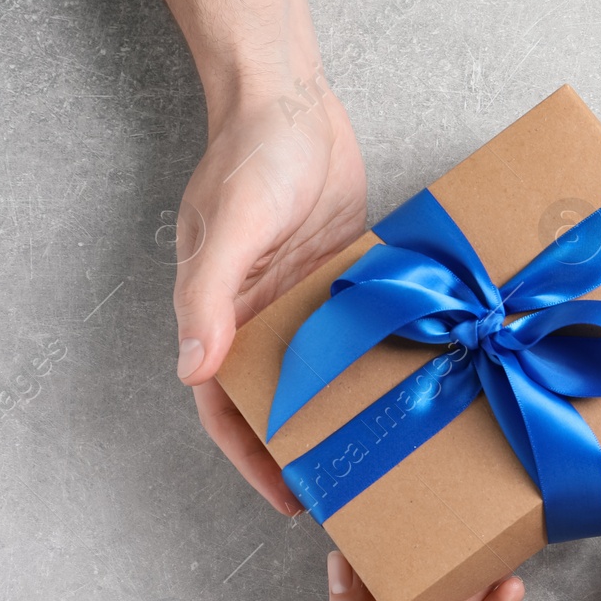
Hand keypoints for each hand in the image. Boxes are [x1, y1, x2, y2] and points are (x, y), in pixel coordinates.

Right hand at [181, 85, 366, 514]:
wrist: (293, 101)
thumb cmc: (252, 157)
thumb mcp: (231, 226)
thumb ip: (209, 296)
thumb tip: (193, 370)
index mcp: (222, 313)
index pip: (227, 406)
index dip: (252, 457)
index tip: (287, 498)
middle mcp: (260, 315)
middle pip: (277, 400)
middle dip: (303, 447)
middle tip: (348, 488)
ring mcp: (302, 299)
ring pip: (318, 373)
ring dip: (342, 410)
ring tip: (383, 451)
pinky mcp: (341, 279)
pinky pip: (352, 333)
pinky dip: (371, 362)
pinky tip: (407, 388)